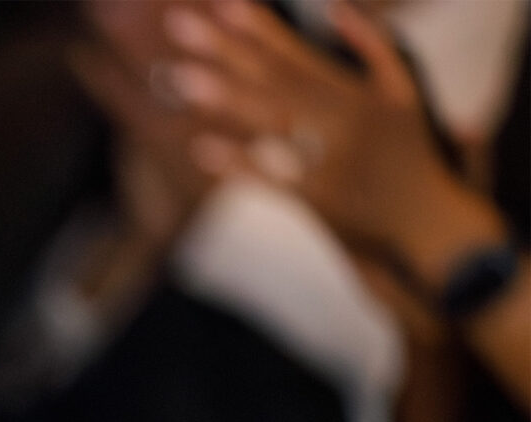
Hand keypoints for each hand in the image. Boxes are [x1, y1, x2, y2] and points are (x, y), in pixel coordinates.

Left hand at [161, 0, 462, 258]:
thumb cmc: (408, 151)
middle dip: (226, 50)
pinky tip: (201, 147)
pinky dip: (239, 164)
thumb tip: (335, 6)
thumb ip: (373, 46)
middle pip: (274, 79)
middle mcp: (344, 120)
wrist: (424, 217)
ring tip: (180, 73)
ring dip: (225, 97)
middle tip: (180, 23)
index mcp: (358, 91)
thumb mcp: (402, 91)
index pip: (297, 53)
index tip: (224, 3)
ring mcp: (330, 159)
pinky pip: (273, 179)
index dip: (260, 27)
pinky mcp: (319, 200)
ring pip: (271, 122)